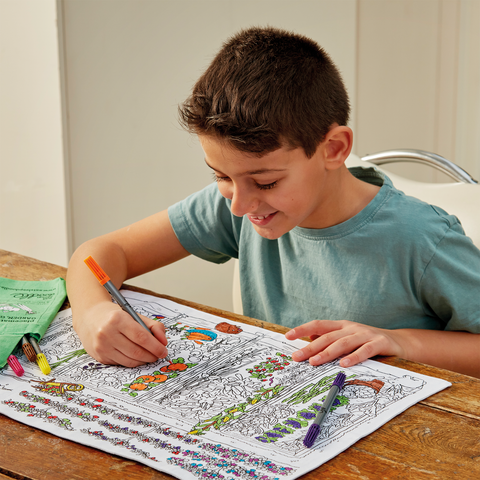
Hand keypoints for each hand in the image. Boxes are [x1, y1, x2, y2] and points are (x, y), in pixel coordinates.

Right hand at [73, 301, 168, 366]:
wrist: (90, 317)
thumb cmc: (115, 316)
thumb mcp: (134, 315)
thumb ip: (153, 326)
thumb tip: (164, 342)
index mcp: (117, 319)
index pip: (141, 337)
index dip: (155, 346)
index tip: (163, 350)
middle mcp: (106, 333)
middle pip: (136, 351)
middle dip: (151, 356)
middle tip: (159, 355)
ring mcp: (101, 347)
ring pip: (129, 361)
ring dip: (143, 361)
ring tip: (149, 356)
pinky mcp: (100, 357)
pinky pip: (122, 363)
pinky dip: (132, 362)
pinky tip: (136, 356)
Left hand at [285, 320, 404, 367]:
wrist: (400, 342)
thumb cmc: (368, 342)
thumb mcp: (347, 339)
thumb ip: (330, 339)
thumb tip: (309, 340)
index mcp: (341, 326)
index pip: (318, 325)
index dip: (302, 329)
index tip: (288, 336)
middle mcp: (351, 328)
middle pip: (327, 336)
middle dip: (310, 347)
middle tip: (297, 357)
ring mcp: (365, 334)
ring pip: (343, 343)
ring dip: (327, 353)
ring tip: (314, 362)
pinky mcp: (379, 343)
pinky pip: (364, 351)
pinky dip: (353, 357)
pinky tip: (343, 364)